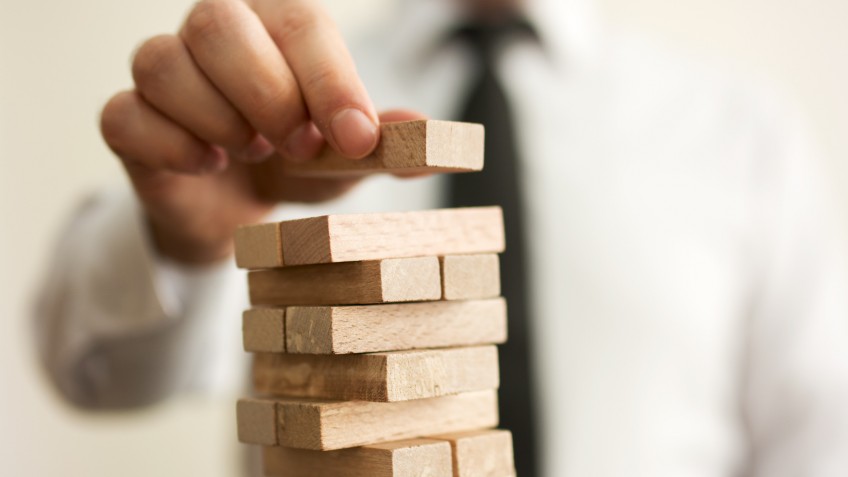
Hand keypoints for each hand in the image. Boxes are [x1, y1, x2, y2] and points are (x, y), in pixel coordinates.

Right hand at [100, 0, 414, 263]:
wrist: (237, 209)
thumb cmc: (293, 164)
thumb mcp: (347, 157)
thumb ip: (387, 143)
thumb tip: (432, 136)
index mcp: (274, 27)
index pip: (299, 22)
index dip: (330, 80)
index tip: (356, 138)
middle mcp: (213, 36)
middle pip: (217, 22)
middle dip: (267, 94)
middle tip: (298, 147)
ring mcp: (163, 74)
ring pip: (161, 63)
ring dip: (218, 121)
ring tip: (249, 153)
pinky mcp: (127, 121)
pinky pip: (124, 116)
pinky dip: (171, 147)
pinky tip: (207, 166)